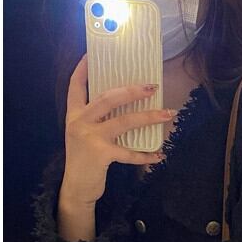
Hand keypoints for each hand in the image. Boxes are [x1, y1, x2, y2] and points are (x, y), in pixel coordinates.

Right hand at [59, 53, 174, 207]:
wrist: (76, 187)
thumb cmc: (85, 159)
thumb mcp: (84, 134)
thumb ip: (97, 120)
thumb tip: (126, 107)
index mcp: (74, 113)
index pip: (75, 85)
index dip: (83, 69)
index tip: (92, 54)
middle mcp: (80, 121)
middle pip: (108, 98)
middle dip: (132, 91)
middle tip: (152, 86)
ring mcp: (90, 137)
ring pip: (124, 121)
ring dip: (149, 117)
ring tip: (168, 114)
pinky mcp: (101, 154)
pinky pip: (130, 153)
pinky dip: (146, 155)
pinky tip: (160, 155)